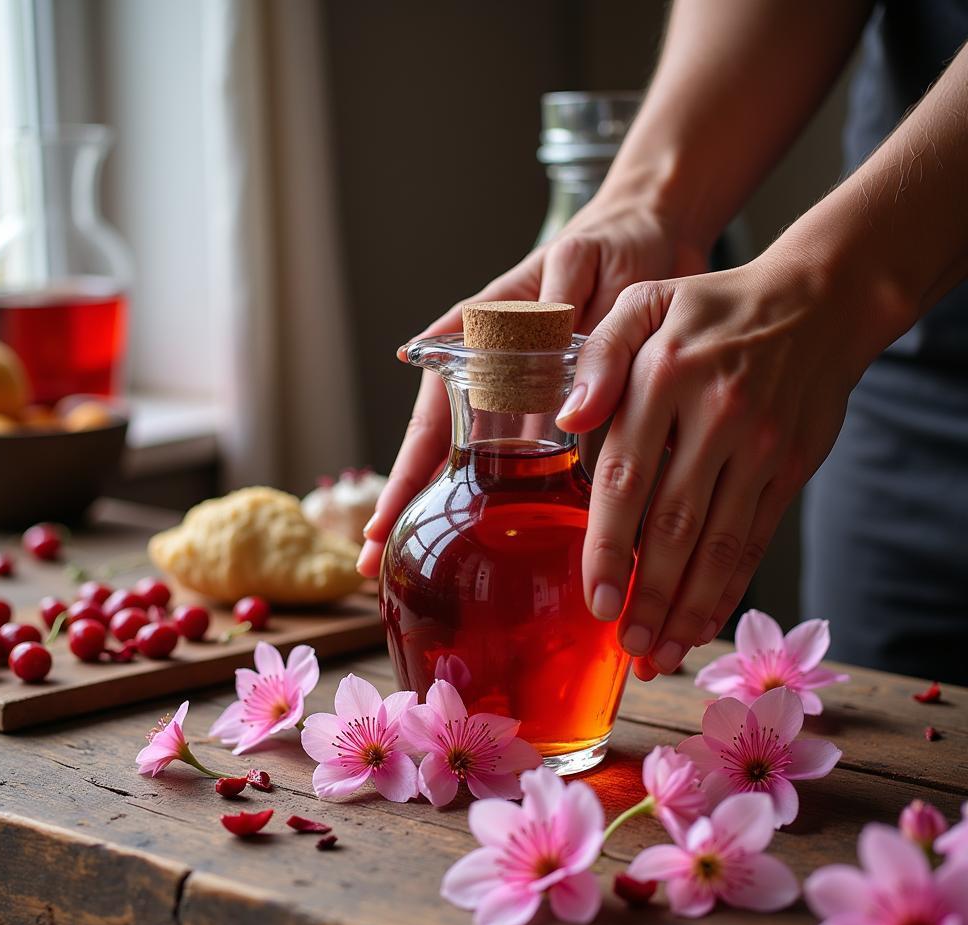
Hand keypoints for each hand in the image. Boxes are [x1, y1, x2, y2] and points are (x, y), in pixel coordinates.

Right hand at [357, 198, 705, 575]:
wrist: (662, 237)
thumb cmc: (608, 242)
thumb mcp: (570, 267)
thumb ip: (536, 315)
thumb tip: (441, 361)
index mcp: (480, 348)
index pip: (429, 425)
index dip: (402, 481)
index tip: (376, 532)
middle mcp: (501, 386)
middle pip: (448, 461)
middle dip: (418, 515)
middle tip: (385, 570)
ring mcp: (538, 409)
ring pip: (494, 475)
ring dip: (470, 521)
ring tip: (447, 571)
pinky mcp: (580, 419)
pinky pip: (554, 471)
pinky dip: (539, 507)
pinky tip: (536, 549)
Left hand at [557, 253, 865, 678]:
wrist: (817, 301)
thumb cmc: (709, 310)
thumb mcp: (645, 302)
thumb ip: (598, 354)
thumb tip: (567, 417)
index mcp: (664, 376)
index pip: (624, 477)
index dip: (606, 546)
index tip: (593, 598)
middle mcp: (715, 415)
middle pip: (673, 524)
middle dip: (647, 595)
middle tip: (623, 644)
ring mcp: (760, 445)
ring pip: (718, 542)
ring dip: (688, 606)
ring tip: (659, 653)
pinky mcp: (790, 466)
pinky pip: (755, 537)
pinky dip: (729, 585)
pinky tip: (705, 621)